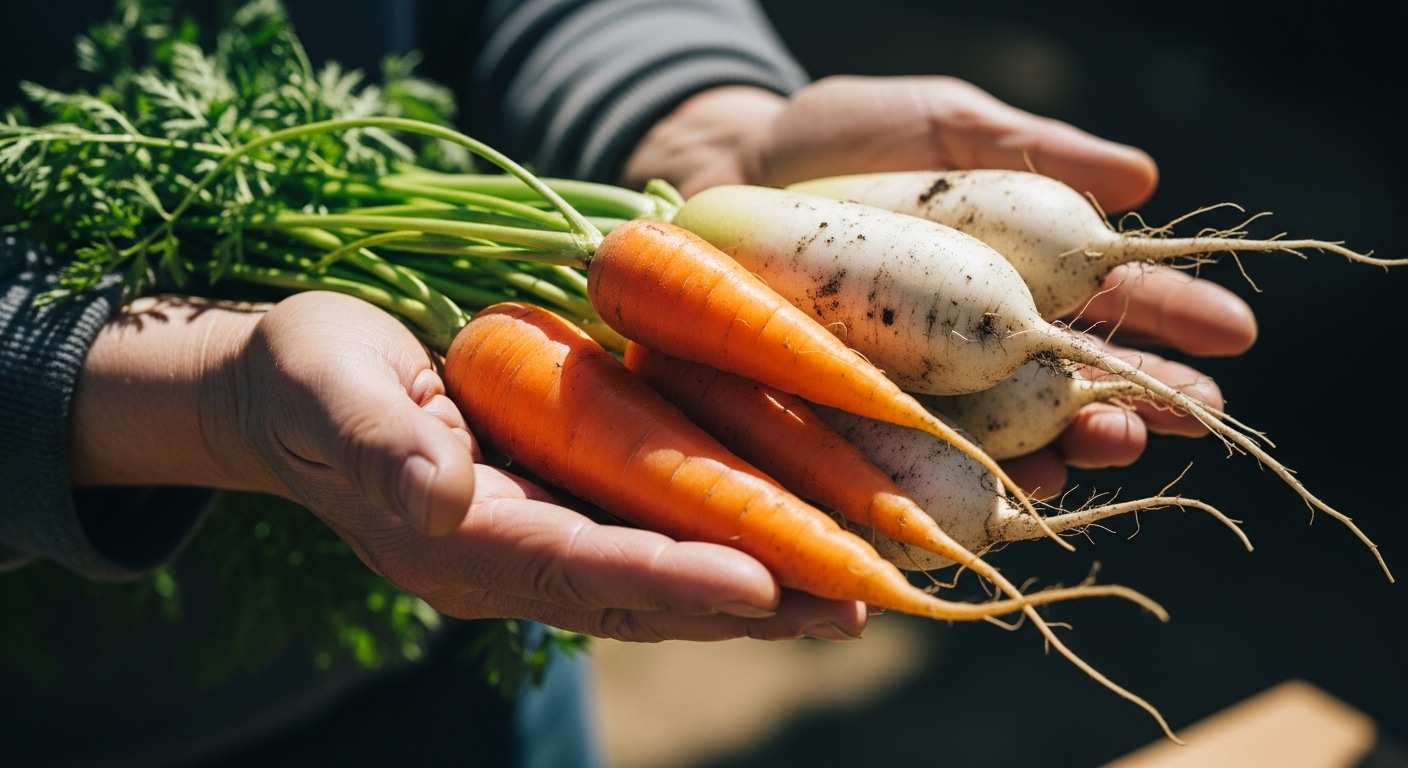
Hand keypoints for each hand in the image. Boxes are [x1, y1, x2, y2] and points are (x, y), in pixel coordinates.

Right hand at [69, 292, 865, 640]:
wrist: (297, 391)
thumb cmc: (309, 374)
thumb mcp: (327, 386)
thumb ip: (377, 440)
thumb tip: (437, 495)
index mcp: (457, 538)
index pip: (575, 565)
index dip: (665, 575)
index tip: (757, 580)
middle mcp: (511, 559)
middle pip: (641, 595)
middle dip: (747, 602)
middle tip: (851, 604)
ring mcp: (542, 541)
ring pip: (661, 583)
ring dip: (758, 590)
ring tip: (853, 593)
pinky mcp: (563, 512)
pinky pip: (655, 541)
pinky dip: (725, 545)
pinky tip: (794, 544)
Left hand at [624, 77, 1255, 496]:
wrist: (715, 174)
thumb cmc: (832, 142)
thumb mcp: (932, 127)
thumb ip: (1024, 147)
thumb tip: (1140, 177)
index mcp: (1011, 271)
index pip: (1108, 303)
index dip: (1169, 320)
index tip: (1230, 334)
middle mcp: (975, 342)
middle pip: (1073, 383)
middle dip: (1140, 399)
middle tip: (1195, 412)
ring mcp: (920, 388)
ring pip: (1010, 436)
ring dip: (1071, 446)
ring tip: (1116, 440)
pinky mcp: (858, 421)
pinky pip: (920, 464)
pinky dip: (970, 479)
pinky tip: (1016, 486)